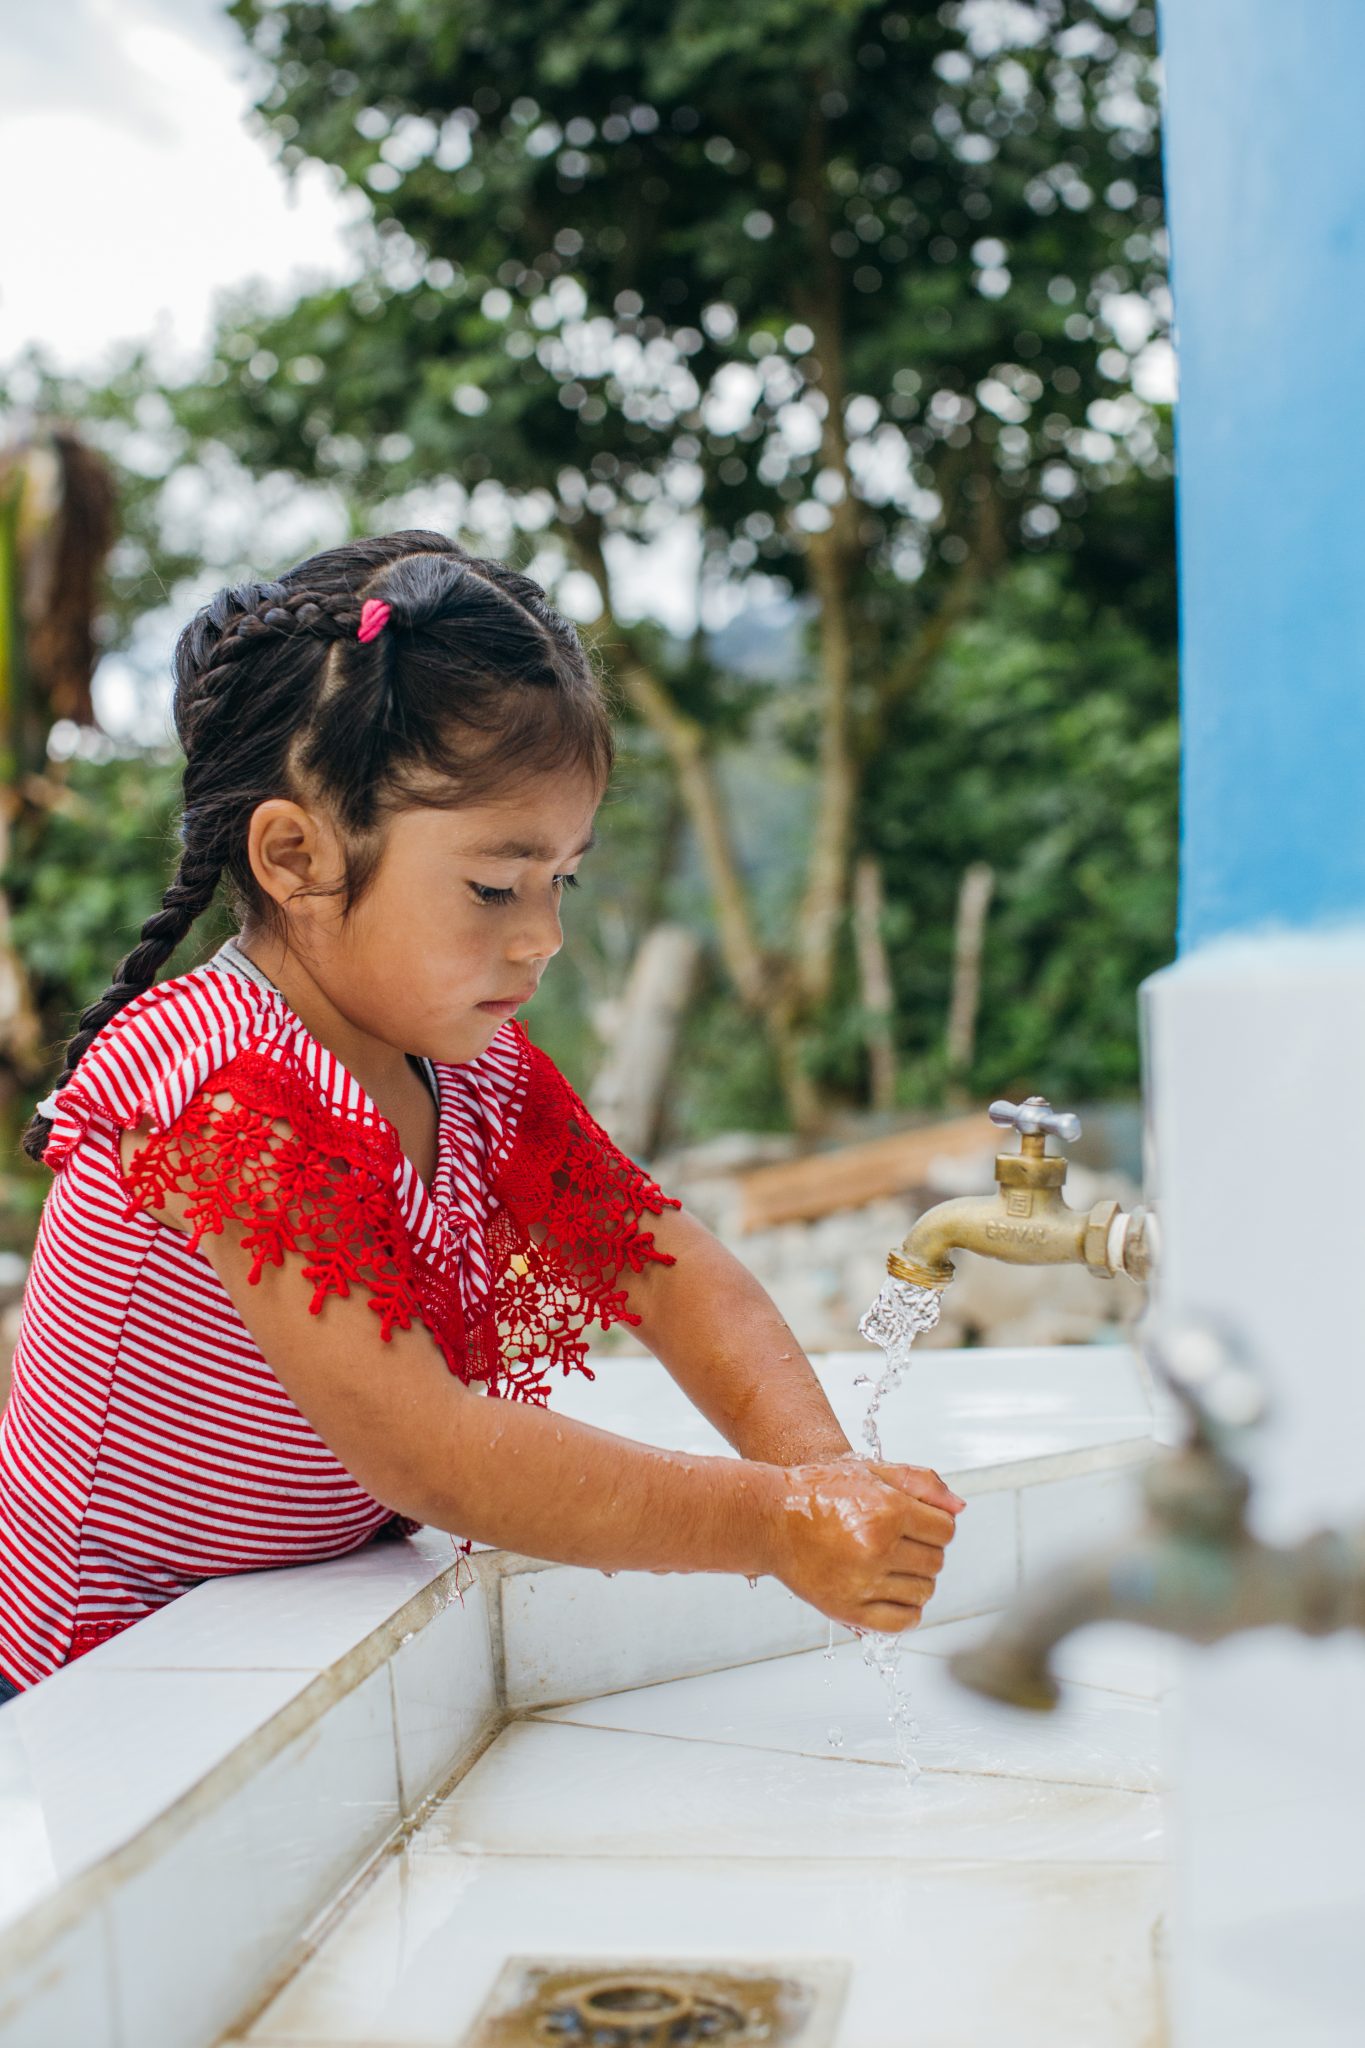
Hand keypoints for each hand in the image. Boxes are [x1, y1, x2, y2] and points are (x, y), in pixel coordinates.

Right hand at [761, 1458, 964, 1633]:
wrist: (769, 1518)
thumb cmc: (821, 1490)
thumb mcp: (872, 1471)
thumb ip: (922, 1483)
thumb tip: (960, 1508)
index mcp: (887, 1511)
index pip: (945, 1530)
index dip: (936, 1525)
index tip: (917, 1524)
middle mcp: (877, 1547)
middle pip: (936, 1562)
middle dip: (925, 1551)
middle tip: (899, 1542)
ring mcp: (863, 1582)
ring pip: (923, 1593)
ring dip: (916, 1580)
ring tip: (891, 1565)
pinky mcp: (848, 1610)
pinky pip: (902, 1622)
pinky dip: (906, 1612)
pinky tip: (892, 1593)